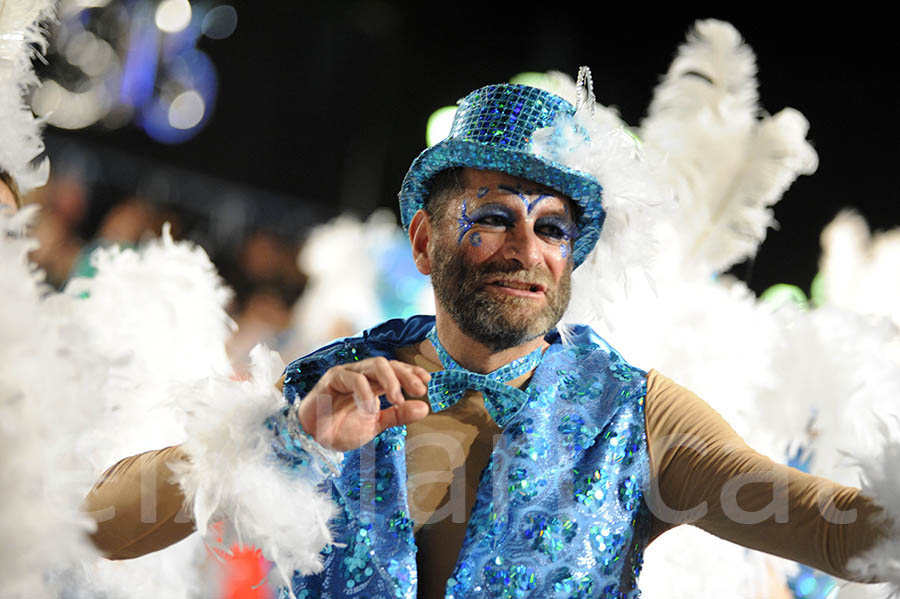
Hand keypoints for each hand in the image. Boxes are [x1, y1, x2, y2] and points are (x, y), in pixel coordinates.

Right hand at [295, 357, 430, 450]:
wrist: (312, 439)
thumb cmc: (340, 428)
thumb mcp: (375, 425)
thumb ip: (398, 415)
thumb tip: (425, 408)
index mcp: (372, 382)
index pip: (395, 369)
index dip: (411, 372)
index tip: (427, 382)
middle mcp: (360, 374)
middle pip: (387, 364)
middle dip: (405, 375)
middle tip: (419, 390)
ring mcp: (346, 374)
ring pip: (373, 365)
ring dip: (390, 380)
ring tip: (398, 399)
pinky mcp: (331, 380)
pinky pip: (352, 378)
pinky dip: (365, 392)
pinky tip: (372, 409)